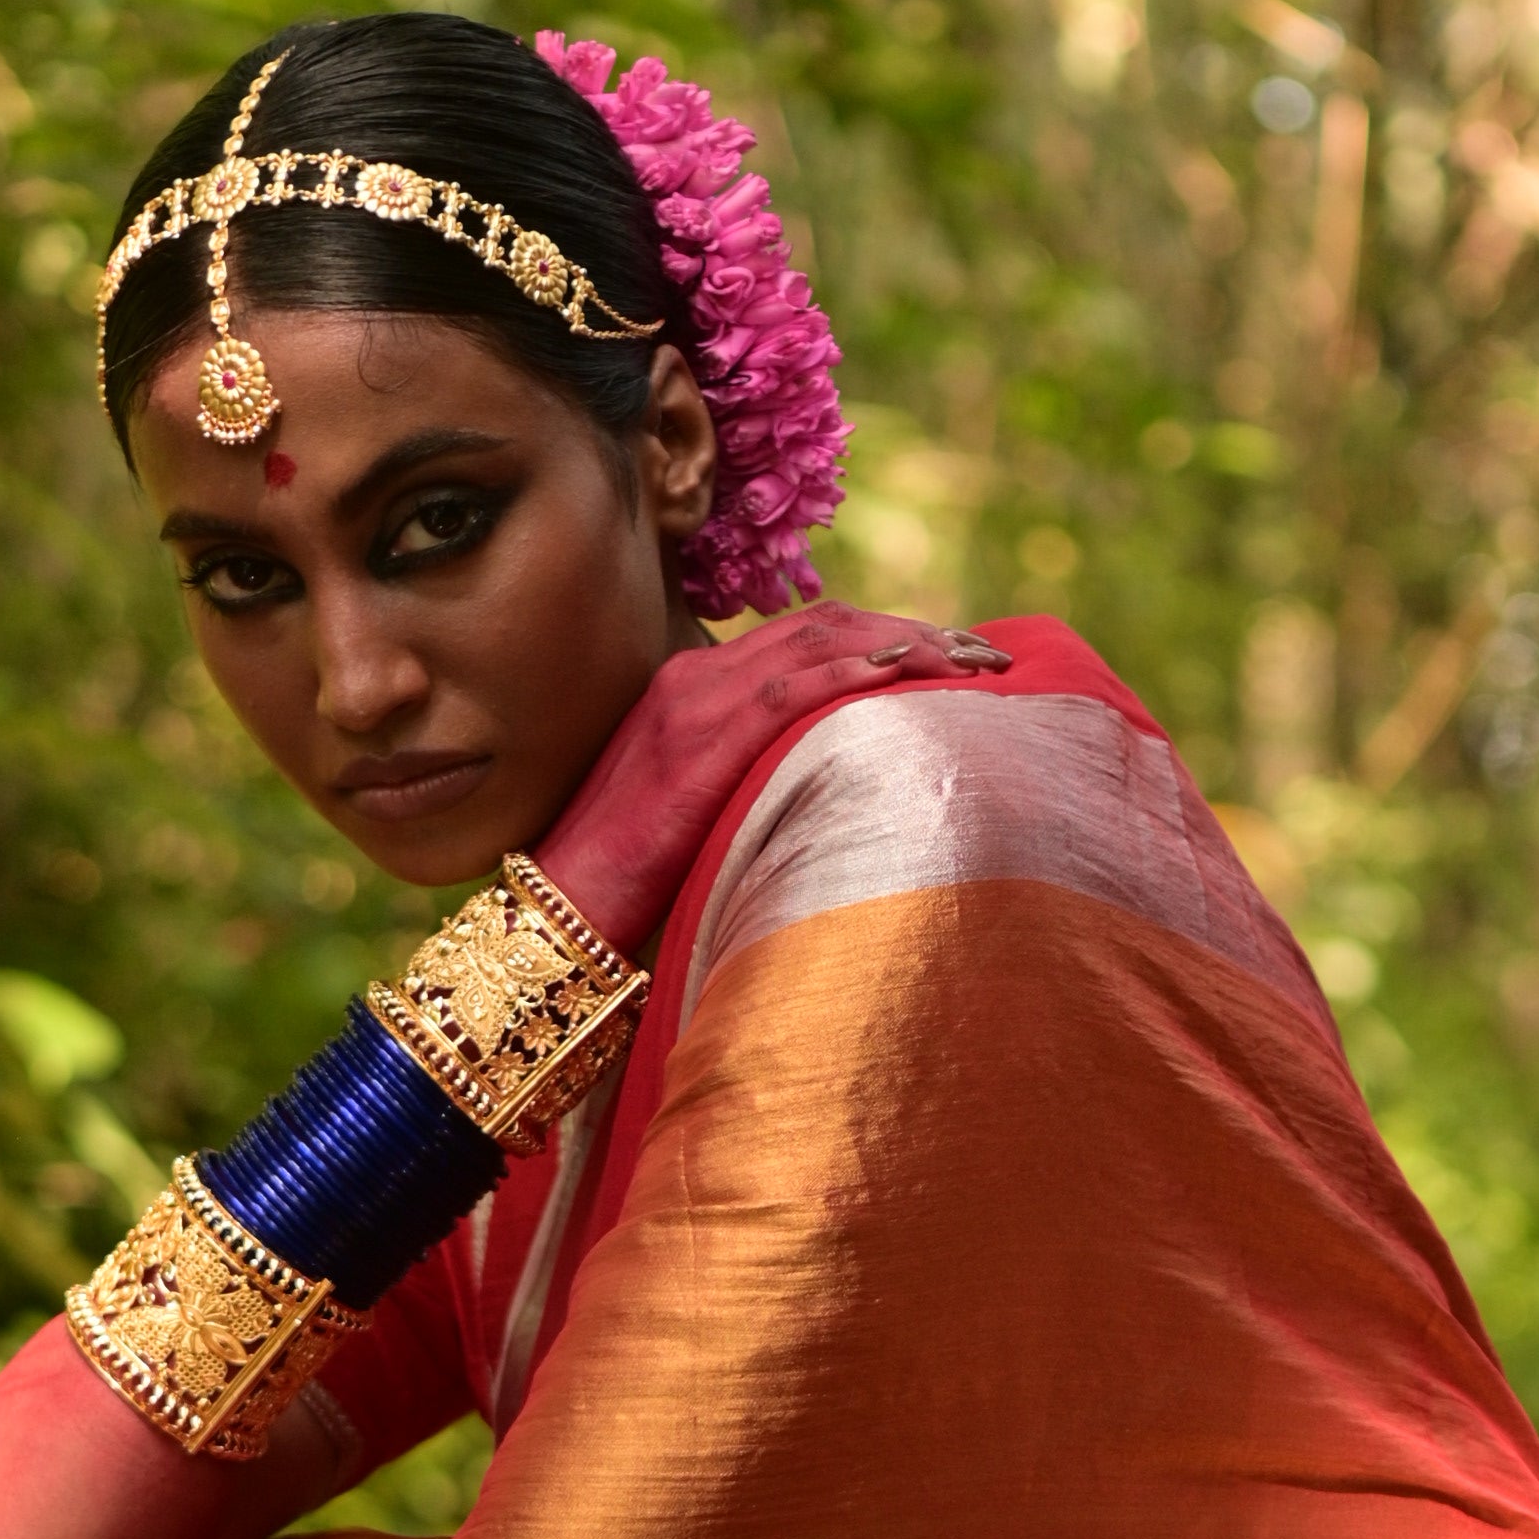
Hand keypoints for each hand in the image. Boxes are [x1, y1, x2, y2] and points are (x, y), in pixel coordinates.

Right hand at [537, 607, 1004, 952]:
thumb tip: (830, 792)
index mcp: (693, 688)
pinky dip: (857, 670)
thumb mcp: (695, 811)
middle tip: (987, 654)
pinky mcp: (699, 739)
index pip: (806, 639)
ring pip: (821, 641)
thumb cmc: (624, 882)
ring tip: (976, 661)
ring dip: (908, 643)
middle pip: (826, 625)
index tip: (950, 656)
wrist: (552, 912)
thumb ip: (753, 779)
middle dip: (915, 630)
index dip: (886, 637)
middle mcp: (696, 677)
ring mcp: (695, 701)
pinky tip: (911, 671)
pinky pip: (792, 686)